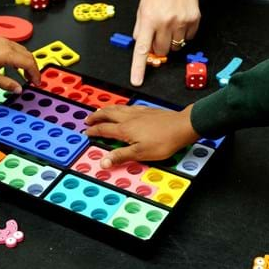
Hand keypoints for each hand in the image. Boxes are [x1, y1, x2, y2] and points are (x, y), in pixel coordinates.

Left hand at [0, 27, 40, 93]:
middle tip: (33, 80)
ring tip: (24, 74)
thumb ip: (7, 84)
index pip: (29, 64)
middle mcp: (8, 44)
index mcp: (8, 54)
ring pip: (22, 50)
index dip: (35, 74)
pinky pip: (14, 47)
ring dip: (26, 62)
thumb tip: (18, 90)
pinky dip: (19, 56)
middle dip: (33, 68)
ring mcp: (2, 40)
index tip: (36, 83)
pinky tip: (13, 64)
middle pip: (29, 56)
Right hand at [84, 104, 198, 167]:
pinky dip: (120, 107)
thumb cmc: (164, 140)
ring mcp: (139, 112)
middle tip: (88, 119)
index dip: (94, 130)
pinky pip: (128, 106)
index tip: (87, 132)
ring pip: (117, 108)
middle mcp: (129, 118)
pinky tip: (123, 108)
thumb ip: (121, 156)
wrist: (182, 126)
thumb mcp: (140, 153)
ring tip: (101, 111)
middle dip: (96, 116)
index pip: (104, 129)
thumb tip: (104, 161)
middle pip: (108, 114)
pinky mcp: (147, 110)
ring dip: (106, 110)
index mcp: (125, 129)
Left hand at [130, 0, 200, 85]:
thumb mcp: (142, 5)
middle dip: (158, 47)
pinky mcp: (193, 21)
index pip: (141, 49)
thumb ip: (140, 27)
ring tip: (171, 23)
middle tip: (159, 33)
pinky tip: (180, 20)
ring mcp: (181, 22)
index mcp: (148, 18)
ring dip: (171, 41)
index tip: (137, 81)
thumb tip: (140, 45)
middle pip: (161, 51)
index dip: (138, 67)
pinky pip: (187, 39)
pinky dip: (183, 34)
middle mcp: (165, 22)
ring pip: (175, 48)